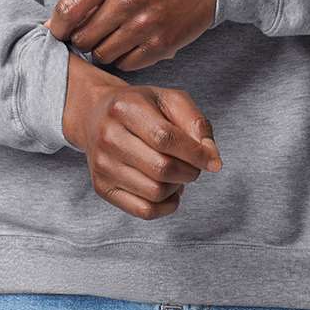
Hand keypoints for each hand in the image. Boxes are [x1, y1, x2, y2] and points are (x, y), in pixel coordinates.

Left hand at [43, 0, 215, 70]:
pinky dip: (123, 58)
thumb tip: (53, 26)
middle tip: (93, 32)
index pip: (67, 11)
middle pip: (82, 38)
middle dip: (82, 39)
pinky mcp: (161, 44)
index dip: (58, 27)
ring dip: (103, 50)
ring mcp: (145, 23)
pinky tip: (132, 42)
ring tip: (115, 36)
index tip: (60, 31)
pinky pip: (125, 64)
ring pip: (102, 55)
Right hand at [62, 54, 222, 218]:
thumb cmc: (140, 106)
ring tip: (177, 172)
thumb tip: (212, 159)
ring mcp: (102, 164)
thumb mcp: (170, 100)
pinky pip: (144, 210)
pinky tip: (169, 189)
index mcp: (125, 107)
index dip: (195, 153)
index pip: (166, 138)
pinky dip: (166, 205)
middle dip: (189, 171)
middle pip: (161, 168)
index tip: (212, 160)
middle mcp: (108, 136)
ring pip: (155, 192)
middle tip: (193, 164)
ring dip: (177, 187)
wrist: (96, 114)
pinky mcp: (102, 187)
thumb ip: (196, 123)